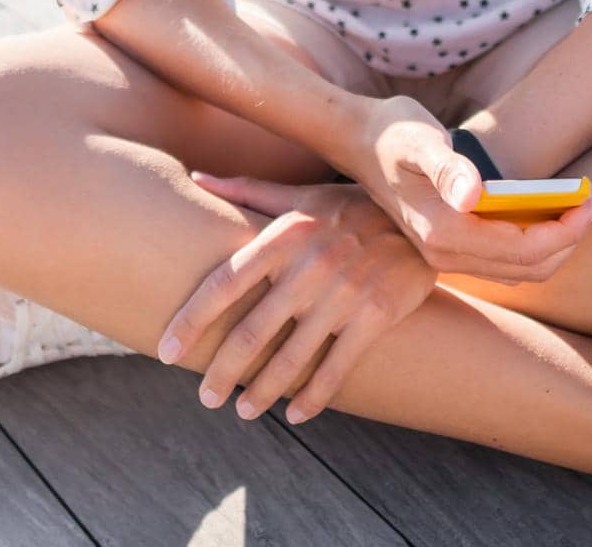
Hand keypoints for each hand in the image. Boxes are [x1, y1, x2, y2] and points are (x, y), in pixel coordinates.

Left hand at [158, 172, 438, 423]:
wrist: (425, 214)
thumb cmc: (352, 206)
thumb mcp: (303, 195)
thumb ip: (247, 192)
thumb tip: (193, 178)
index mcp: (286, 233)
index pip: (224, 282)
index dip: (191, 320)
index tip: (166, 350)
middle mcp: (311, 263)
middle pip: (251, 331)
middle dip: (222, 372)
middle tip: (205, 397)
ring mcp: (345, 293)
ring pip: (290, 359)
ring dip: (262, 393)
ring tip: (243, 410)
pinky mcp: (377, 315)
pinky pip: (336, 369)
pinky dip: (312, 398)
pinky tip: (296, 413)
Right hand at [346, 93, 591, 285]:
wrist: (356, 138)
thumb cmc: (393, 132)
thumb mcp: (421, 139)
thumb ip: (447, 168)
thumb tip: (474, 196)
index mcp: (445, 233)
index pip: (526, 249)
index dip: (567, 228)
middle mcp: (445, 254)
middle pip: (530, 268)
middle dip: (570, 238)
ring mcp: (444, 255)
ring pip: (519, 270)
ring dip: (555, 244)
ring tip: (579, 204)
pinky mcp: (447, 246)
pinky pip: (503, 261)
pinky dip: (534, 243)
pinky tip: (546, 210)